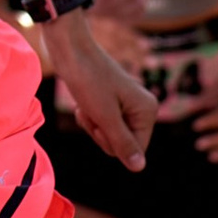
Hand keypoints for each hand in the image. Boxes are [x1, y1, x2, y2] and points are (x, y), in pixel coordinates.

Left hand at [41, 13, 154, 168]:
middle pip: (121, 144)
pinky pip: (101, 123)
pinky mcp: (112, 101)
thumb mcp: (104, 116)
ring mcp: (127, 104)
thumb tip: (139, 168)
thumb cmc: (88, 80)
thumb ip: (122, 144)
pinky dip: (89, 117)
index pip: (134, 149)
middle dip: (101, 133)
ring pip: (109, 135)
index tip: (100, 122)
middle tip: (91, 111)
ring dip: (93, 125)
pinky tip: (83, 103)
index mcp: (148, 110)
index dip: (111, 142)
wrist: (69, 49)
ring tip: (86, 105)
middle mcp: (142, 107)